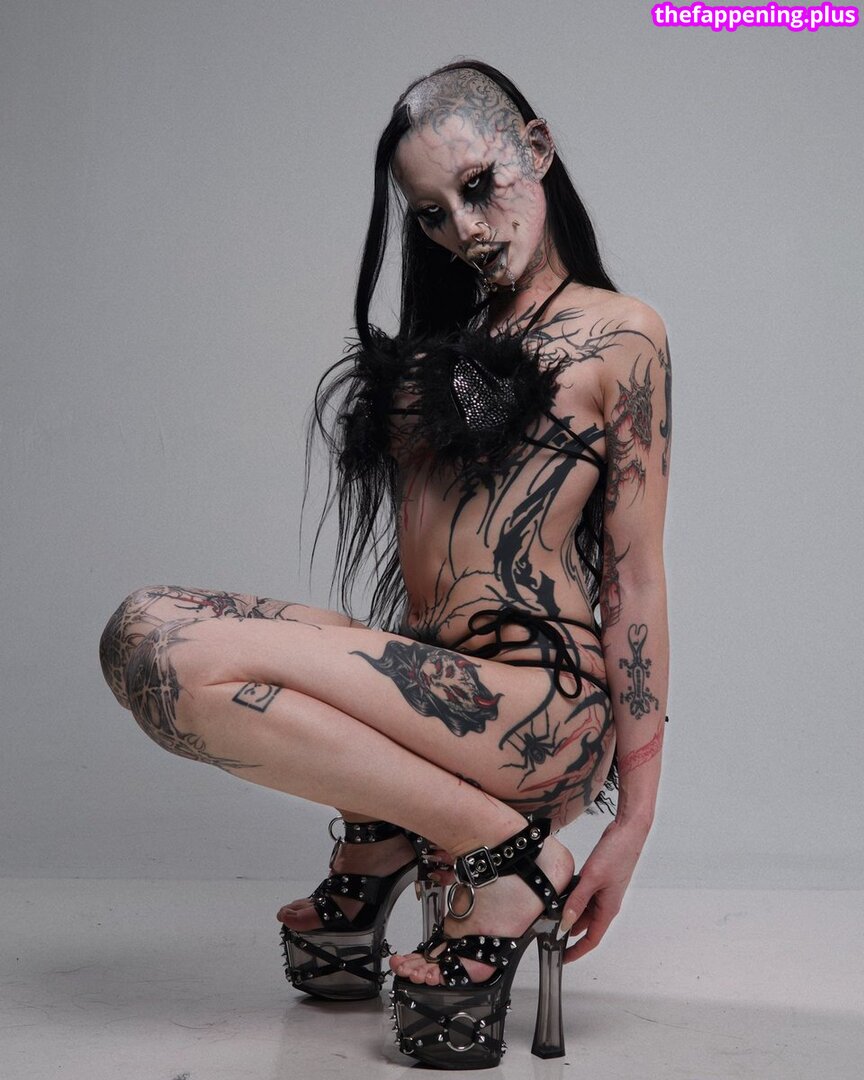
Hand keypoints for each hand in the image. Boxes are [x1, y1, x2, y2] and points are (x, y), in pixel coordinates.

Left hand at [558, 818, 648, 961]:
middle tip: (549, 932)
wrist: (627, 832)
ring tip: (551, 912)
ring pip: (584, 909)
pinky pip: (585, 895)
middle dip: (569, 931)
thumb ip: (578, 901)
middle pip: (586, 925)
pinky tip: (562, 893)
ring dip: (570, 912)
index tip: (564, 958)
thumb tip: (565, 922)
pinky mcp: (599, 880)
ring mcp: (603, 891)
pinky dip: (574, 897)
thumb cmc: (617, 854)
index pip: (592, 938)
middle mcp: (606, 903)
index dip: (577, 951)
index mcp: (608, 908)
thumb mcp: (592, 878)